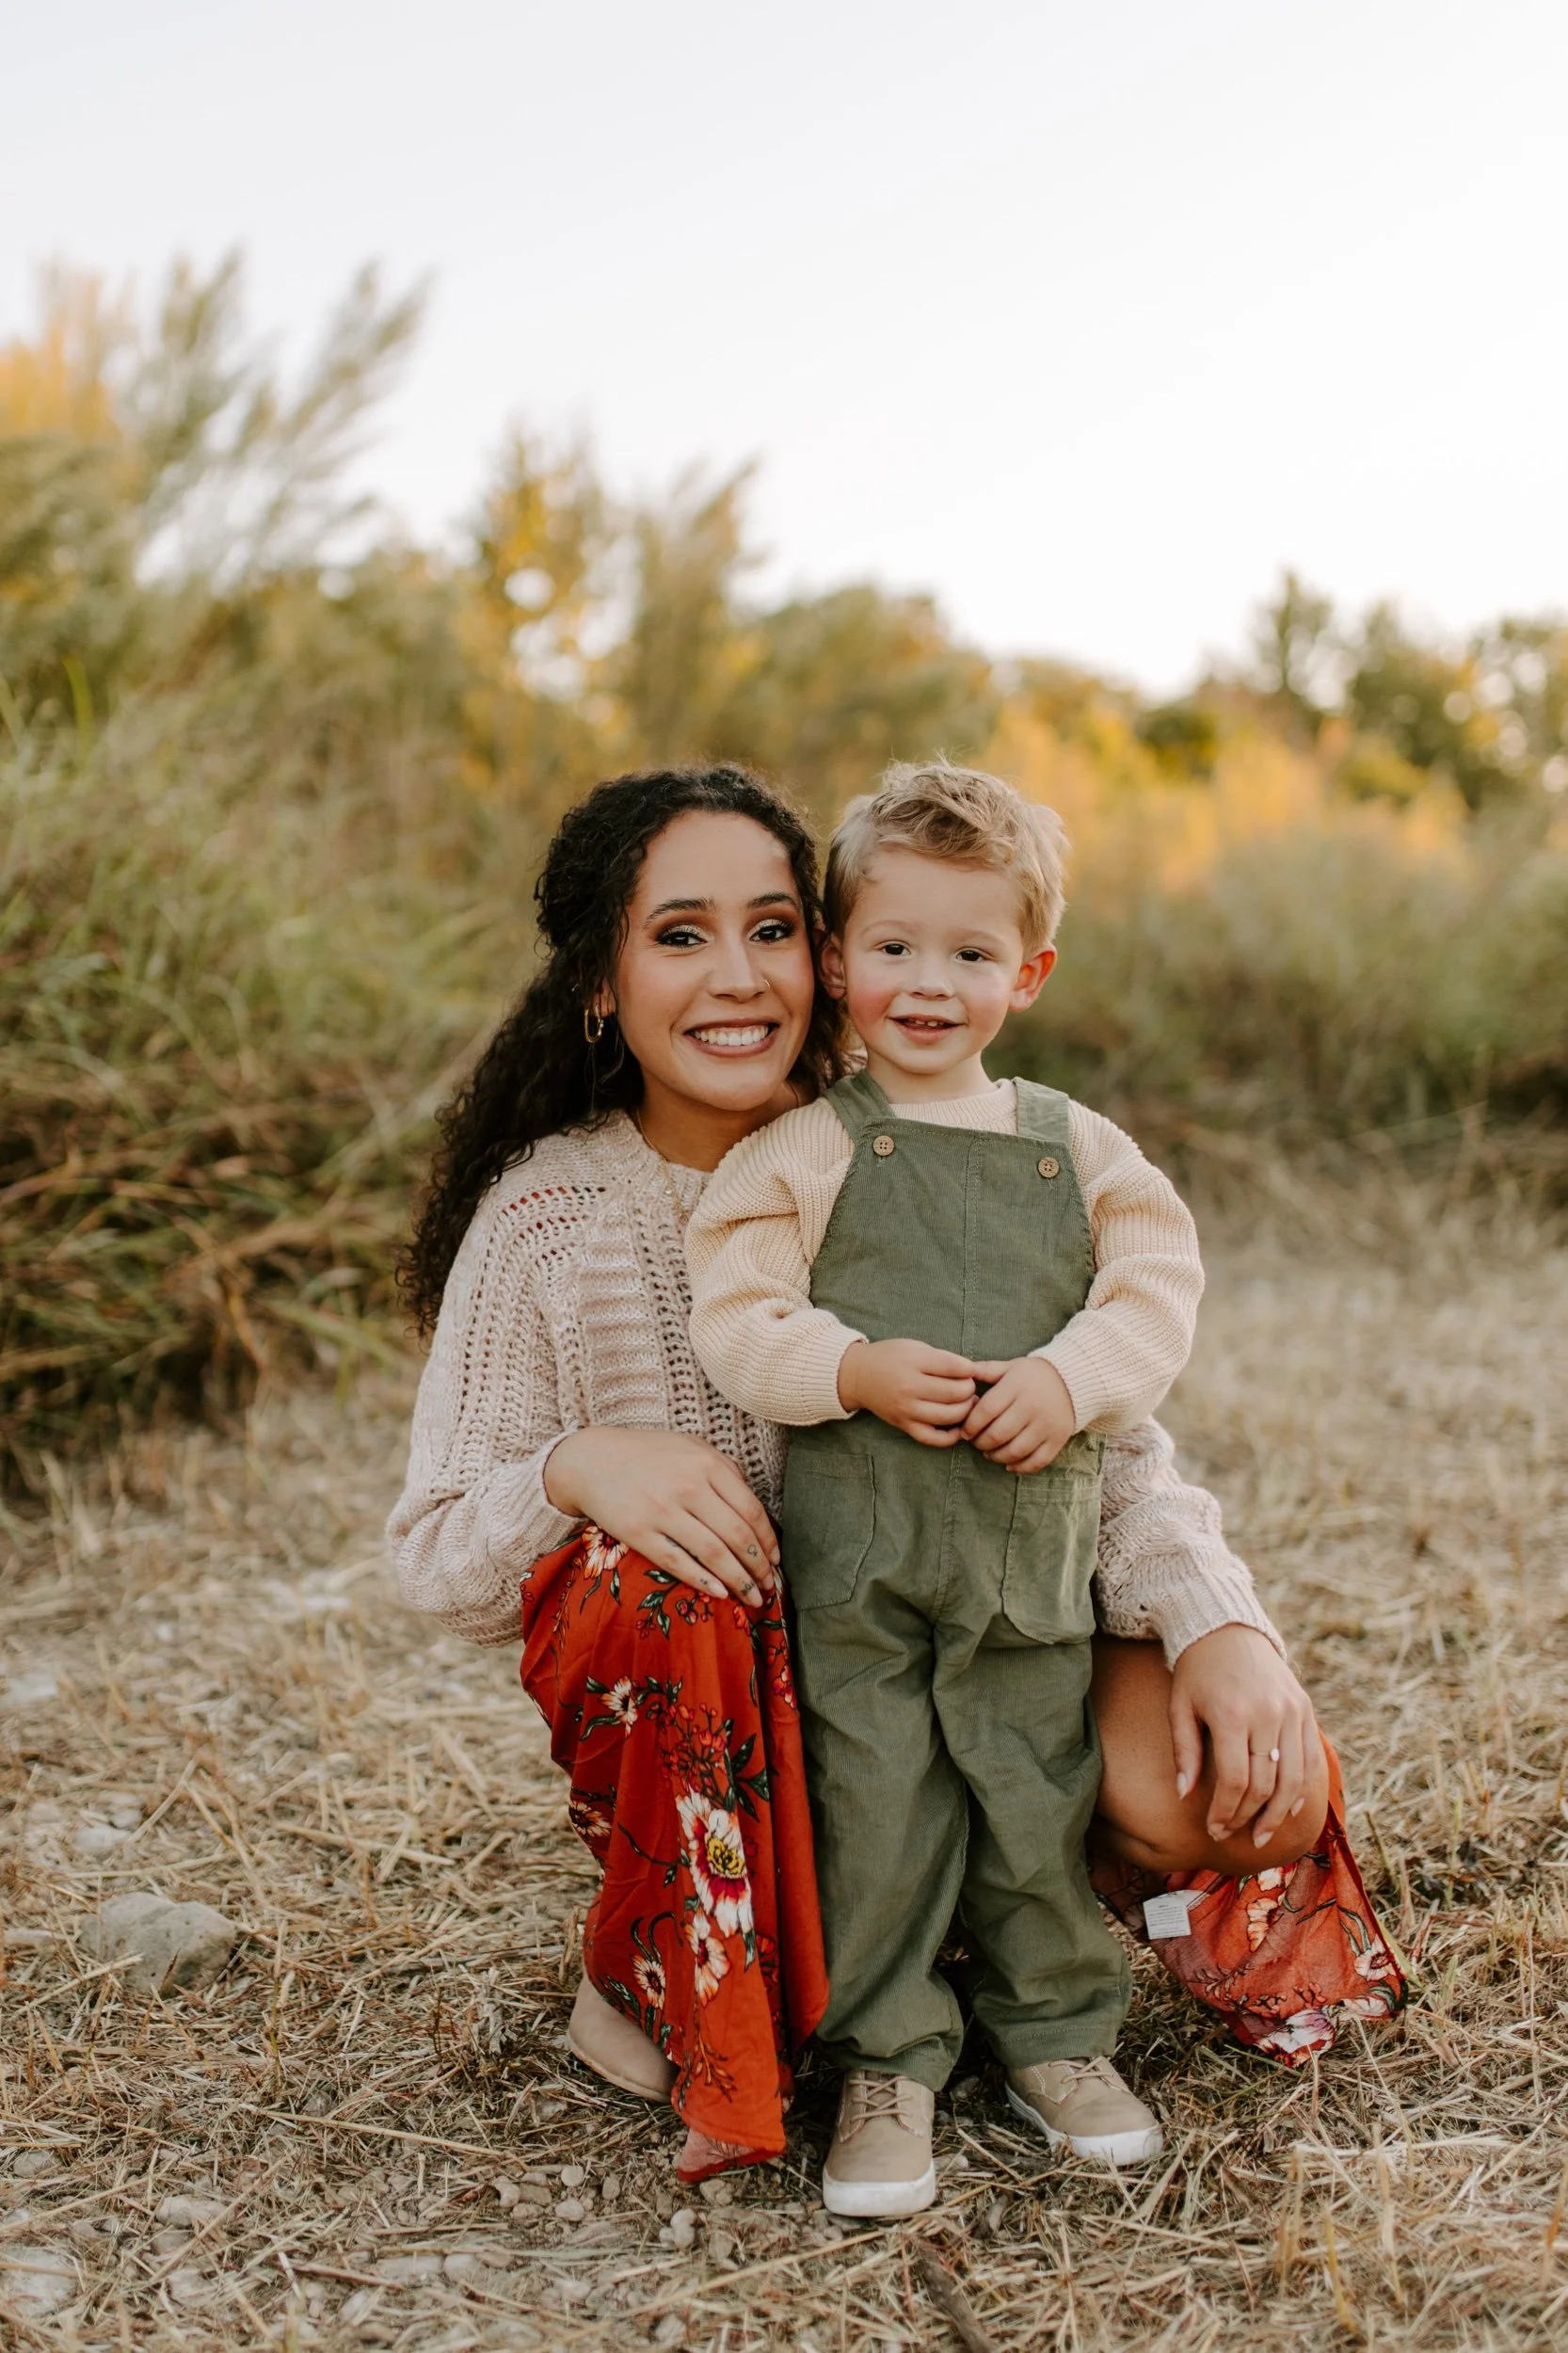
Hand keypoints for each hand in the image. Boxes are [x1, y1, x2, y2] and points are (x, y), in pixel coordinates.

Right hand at [543, 1427, 778, 1608]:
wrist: (591, 1459)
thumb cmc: (647, 1454)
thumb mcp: (691, 1448)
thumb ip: (724, 1471)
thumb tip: (754, 1510)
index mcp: (707, 1463)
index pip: (751, 1510)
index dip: (767, 1540)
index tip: (775, 1559)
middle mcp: (688, 1486)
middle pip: (737, 1535)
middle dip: (759, 1567)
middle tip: (769, 1586)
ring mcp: (662, 1510)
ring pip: (713, 1554)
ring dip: (739, 1581)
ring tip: (752, 1598)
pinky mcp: (638, 1532)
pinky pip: (678, 1562)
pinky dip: (703, 1581)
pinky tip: (720, 1594)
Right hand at [836, 1339, 975, 1445]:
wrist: (859, 1376)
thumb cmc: (890, 1357)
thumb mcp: (915, 1347)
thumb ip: (942, 1359)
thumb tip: (972, 1373)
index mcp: (914, 1361)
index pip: (955, 1367)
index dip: (970, 1369)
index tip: (971, 1370)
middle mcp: (910, 1386)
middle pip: (956, 1392)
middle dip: (970, 1389)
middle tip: (968, 1386)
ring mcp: (907, 1408)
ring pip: (949, 1416)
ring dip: (965, 1410)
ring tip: (966, 1403)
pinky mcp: (904, 1425)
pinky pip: (932, 1438)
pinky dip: (950, 1437)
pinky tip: (957, 1428)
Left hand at [961, 1357, 1076, 1471]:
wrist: (1073, 1380)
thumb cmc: (1033, 1375)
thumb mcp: (1010, 1367)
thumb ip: (985, 1370)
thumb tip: (960, 1372)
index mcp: (1016, 1386)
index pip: (986, 1411)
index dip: (970, 1425)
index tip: (964, 1431)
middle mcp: (1032, 1406)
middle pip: (998, 1434)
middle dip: (981, 1443)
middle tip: (976, 1443)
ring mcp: (1046, 1424)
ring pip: (1015, 1450)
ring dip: (996, 1456)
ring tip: (989, 1453)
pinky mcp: (1058, 1439)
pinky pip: (1037, 1461)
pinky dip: (1020, 1467)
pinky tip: (1009, 1463)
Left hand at [1169, 1624, 1319, 1847]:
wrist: (1226, 1628)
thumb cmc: (1196, 1671)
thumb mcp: (1180, 1707)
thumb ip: (1185, 1752)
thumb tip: (1185, 1797)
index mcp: (1232, 1713)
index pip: (1236, 1780)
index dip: (1226, 1812)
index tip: (1214, 1830)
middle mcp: (1267, 1713)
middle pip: (1265, 1784)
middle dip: (1248, 1817)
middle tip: (1232, 1835)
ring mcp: (1291, 1710)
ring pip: (1293, 1778)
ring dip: (1278, 1814)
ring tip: (1262, 1835)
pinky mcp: (1304, 1708)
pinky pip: (1309, 1759)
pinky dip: (1301, 1788)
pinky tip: (1287, 1809)